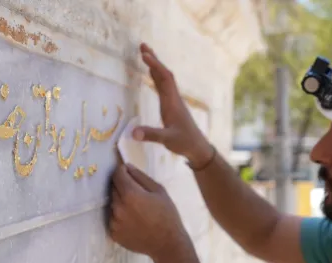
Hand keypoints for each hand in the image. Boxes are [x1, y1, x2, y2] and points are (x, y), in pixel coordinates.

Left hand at [107, 163, 190, 259]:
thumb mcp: (159, 190)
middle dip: (122, 186)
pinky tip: (134, 220)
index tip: (127, 171)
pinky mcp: (113, 233)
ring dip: (120, 202)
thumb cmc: (167, 215)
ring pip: (112, 204)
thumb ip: (140, 177)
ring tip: (136, 209)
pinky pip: (113, 218)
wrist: (167, 244)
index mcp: (130, 194)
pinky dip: (120, 216)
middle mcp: (118, 207)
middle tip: (137, 193)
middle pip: (113, 188)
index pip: (117, 174)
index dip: (122, 170)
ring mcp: (114, 222)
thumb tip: (127, 167)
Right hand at [133, 43, 213, 166]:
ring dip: (155, 65)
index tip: (144, 55)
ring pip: (164, 79)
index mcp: (172, 103)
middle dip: (154, 59)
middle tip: (142, 45)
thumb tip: (133, 133)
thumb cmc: (184, 143)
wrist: (198, 147)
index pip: (164, 78)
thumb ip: (151, 135)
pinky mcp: (172, 106)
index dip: (155, 65)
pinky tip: (151, 74)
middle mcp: (173, 98)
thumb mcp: (167, 140)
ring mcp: (173, 101)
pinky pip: (163, 86)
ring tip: (145, 54)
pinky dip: (156, 76)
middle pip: (164, 74)